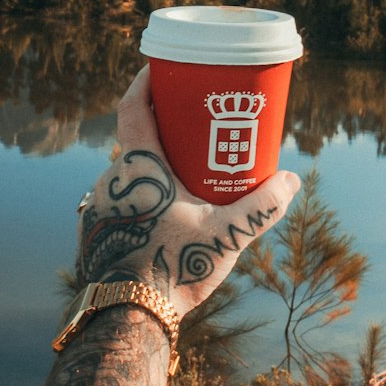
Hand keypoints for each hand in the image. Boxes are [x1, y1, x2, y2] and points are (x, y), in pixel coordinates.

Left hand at [75, 65, 299, 316]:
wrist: (128, 319)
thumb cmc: (174, 269)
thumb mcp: (226, 236)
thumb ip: (262, 207)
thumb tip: (291, 180)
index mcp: (138, 167)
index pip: (132, 108)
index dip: (145, 82)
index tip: (158, 67)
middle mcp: (111, 181)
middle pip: (134, 142)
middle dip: (161, 133)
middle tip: (191, 130)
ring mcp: (98, 208)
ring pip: (127, 176)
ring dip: (151, 172)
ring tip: (183, 179)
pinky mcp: (94, 234)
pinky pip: (119, 204)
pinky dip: (139, 200)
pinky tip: (161, 217)